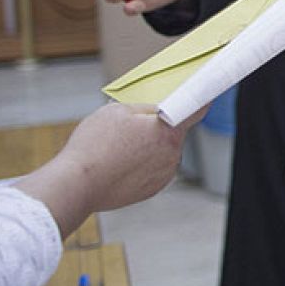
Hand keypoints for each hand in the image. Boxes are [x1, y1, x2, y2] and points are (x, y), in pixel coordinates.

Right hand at [15, 102, 198, 237]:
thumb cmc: (94, 145)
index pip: (195, 111)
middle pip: (173, 133)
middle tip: (132, 127)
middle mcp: (173, 156)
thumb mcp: (117, 110)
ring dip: (148, 148)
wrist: (76, 184)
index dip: (201, 100)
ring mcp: (163, 175)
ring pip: (161, 153)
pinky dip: (140, 166)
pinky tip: (118, 164)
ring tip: (119, 148)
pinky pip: (152, 170)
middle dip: (157, 128)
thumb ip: (145, 108)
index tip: (208, 95)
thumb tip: (158, 110)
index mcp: (169, 132)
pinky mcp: (151, 190)